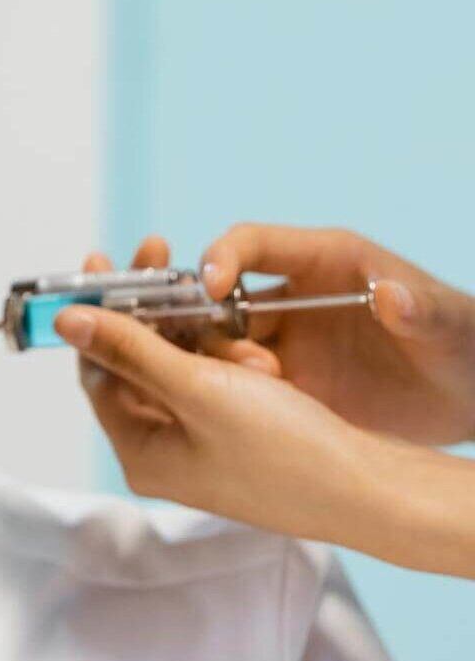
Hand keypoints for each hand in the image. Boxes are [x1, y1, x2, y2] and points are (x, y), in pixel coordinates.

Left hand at [53, 283, 474, 577]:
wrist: (375, 490)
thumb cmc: (287, 450)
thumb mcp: (198, 389)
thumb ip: (129, 349)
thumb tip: (64, 321)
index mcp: (138, 452)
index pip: (96, 369)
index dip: (99, 312)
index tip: (104, 259)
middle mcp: (162, 453)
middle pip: (137, 363)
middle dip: (161, 316)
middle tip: (159, 251)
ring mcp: (202, 445)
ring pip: (182, 365)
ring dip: (208, 339)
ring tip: (250, 348)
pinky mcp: (239, 435)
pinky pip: (219, 379)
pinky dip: (234, 359)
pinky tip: (265, 361)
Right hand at [200, 224, 474, 444]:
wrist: (467, 396)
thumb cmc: (463, 341)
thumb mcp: (449, 322)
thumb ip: (422, 308)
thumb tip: (390, 294)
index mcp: (320, 260)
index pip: (251, 243)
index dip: (222, 258)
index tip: (214, 287)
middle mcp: (291, 298)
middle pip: (219, 299)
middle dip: (210, 325)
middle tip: (245, 364)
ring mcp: (284, 344)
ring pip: (221, 345)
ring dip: (221, 365)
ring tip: (262, 392)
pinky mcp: (286, 386)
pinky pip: (238, 386)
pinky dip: (229, 397)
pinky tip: (253, 417)